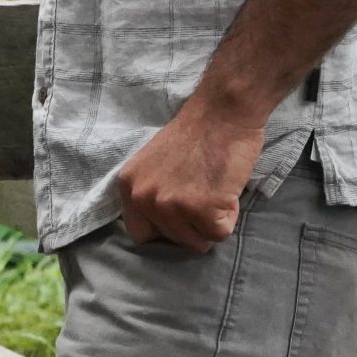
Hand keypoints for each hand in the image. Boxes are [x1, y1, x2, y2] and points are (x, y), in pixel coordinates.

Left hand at [114, 96, 263, 252]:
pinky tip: (225, 191)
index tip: (179, 215)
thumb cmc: (194, 136)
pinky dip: (229, 216)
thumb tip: (160, 228)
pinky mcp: (201, 209)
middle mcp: (143, 197)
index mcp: (127, 186)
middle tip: (203, 191)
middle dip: (192, 224)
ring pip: (197, 242)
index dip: (165, 229)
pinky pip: (219, 233)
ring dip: (211, 222)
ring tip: (213, 190)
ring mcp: (170, 205)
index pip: (141, 234)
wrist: (220, 114)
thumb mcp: (152, 165)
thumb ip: (150, 193)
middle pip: (173, 240)